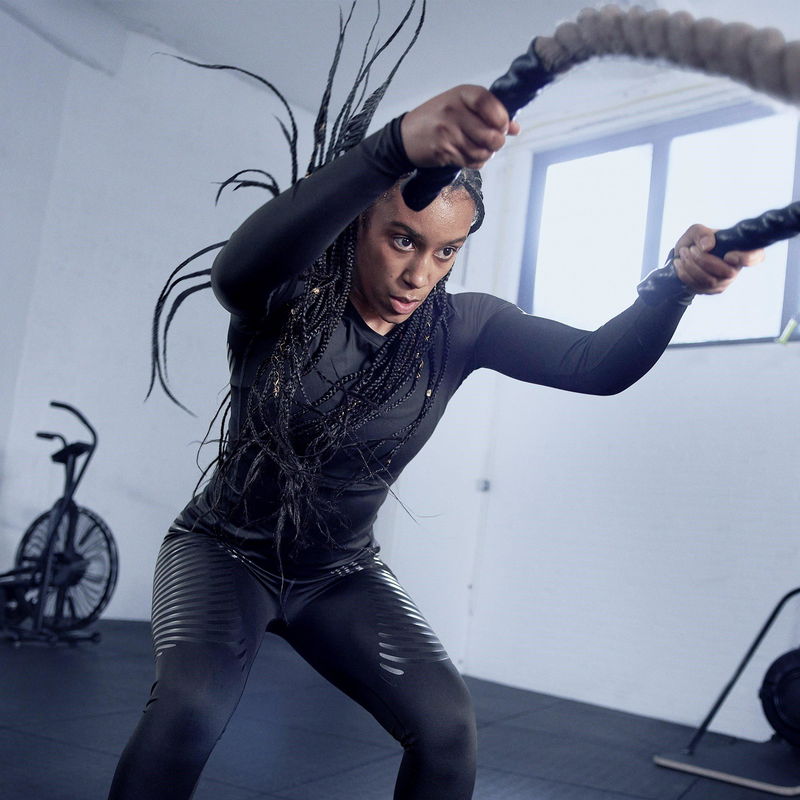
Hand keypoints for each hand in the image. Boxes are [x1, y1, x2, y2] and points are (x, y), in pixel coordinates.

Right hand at [400, 84, 519, 168]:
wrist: (405, 136)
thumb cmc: (437, 118)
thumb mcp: (461, 106)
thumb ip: (489, 113)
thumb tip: (516, 128)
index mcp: (461, 94)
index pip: (490, 103)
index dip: (501, 119)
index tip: (503, 126)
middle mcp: (454, 111)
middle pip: (491, 134)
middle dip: (496, 143)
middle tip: (492, 142)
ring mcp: (448, 132)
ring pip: (483, 151)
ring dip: (486, 154)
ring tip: (480, 149)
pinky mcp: (444, 151)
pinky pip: (471, 162)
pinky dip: (475, 162)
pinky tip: (468, 155)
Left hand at [673, 224, 764, 293]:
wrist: (681, 258)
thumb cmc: (695, 243)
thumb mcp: (696, 232)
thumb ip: (702, 233)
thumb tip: (708, 246)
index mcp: (740, 250)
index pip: (757, 257)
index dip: (747, 258)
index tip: (728, 255)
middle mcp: (735, 269)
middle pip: (727, 272)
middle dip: (704, 260)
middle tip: (691, 249)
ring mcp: (723, 282)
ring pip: (710, 281)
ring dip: (692, 266)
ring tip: (683, 253)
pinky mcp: (710, 291)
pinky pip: (698, 286)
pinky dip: (685, 273)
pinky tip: (679, 263)